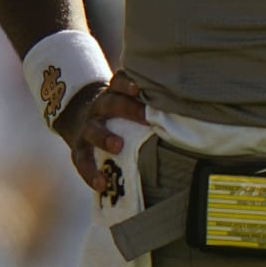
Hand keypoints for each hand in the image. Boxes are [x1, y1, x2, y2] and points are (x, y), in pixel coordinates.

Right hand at [54, 70, 148, 191]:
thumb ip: (148, 108)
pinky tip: (102, 184)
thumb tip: (186, 118)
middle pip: (111, 103)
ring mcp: (87, 128)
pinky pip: (82, 161)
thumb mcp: (127, 104)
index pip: (119, 82)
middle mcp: (99, 107)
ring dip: (105, 137)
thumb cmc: (117, 114)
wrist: (80, 119)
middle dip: (128, 109)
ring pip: (92, 129)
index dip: (128, 83)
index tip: (140, 88)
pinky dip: (91, 173)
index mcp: (114, 94)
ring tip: (118, 146)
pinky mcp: (79, 149)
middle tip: (146, 118)